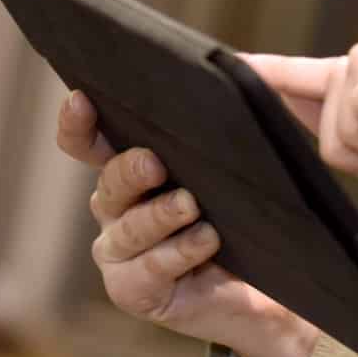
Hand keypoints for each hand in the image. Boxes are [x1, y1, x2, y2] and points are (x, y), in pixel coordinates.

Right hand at [56, 90, 319, 356]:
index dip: (78, 123)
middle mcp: (119, 209)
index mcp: (134, 169)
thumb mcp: (251, 152)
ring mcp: (123, 253)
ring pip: (127, 229)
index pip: (90, 143)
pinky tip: (206, 239)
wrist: (279, 275)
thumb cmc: (258, 204)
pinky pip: (146, 270)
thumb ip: (242, 109)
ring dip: (158, 215)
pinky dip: (177, 252)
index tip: (81, 98)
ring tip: (191, 205)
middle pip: (109, 184)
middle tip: (156, 163)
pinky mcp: (137, 291)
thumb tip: (237, 65)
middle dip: (129, 171)